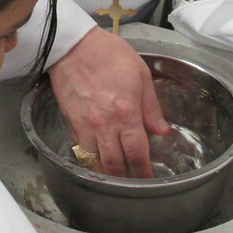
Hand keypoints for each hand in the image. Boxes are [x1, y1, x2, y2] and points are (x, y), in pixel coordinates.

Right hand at [48, 26, 169, 177]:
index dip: (145, 172)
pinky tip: (96, 164)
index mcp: (126, 112)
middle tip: (135, 187)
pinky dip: (89, 161)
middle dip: (127, 180)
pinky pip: (80, 151)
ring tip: (116, 181)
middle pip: (116, 165)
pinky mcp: (70, 123)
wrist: (73, 45)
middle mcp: (105, 125)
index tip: (150, 180)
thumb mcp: (141, 74)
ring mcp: (85, 126)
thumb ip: (151, 106)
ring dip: (107, 175)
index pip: (138, 153)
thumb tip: (161, 130)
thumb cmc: (108, 54)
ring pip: (96, 163)